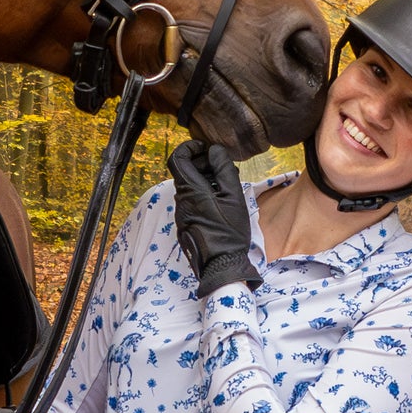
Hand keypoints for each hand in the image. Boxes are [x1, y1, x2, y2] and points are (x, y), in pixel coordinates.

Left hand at [169, 140, 261, 298]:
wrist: (222, 265)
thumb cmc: (229, 230)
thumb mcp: (233, 196)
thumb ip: (223, 169)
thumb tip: (214, 150)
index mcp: (190, 190)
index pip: (178, 158)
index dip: (190, 148)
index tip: (206, 149)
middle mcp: (180, 201)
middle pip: (184, 172)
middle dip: (202, 164)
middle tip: (224, 168)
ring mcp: (181, 214)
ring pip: (189, 187)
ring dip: (205, 180)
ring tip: (227, 186)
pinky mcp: (185, 224)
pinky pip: (190, 202)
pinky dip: (203, 195)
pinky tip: (220, 203)